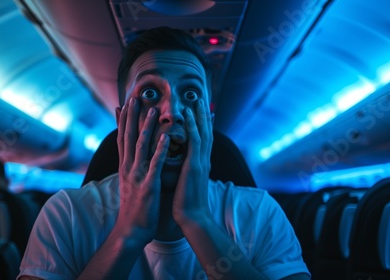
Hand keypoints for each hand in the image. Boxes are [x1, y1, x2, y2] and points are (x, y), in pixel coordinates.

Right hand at [115, 97, 169, 243]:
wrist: (131, 230)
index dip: (121, 121)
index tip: (122, 104)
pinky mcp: (149, 185)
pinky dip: (160, 149)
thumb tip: (131, 158)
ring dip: (147, 127)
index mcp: (125, 167)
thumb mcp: (130, 184)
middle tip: (134, 97)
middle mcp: (129, 168)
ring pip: (141, 146)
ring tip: (153, 110)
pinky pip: (156, 164)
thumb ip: (131, 169)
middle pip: (128, 137)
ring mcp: (138, 175)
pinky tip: (166, 137)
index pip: (121, 139)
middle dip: (131, 117)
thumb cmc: (134, 208)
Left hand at [172, 99, 213, 225]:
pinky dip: (193, 127)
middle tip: (202, 99)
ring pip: (203, 133)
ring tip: (197, 100)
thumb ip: (187, 170)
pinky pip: (195, 142)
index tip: (200, 110)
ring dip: (199, 116)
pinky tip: (188, 116)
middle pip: (206, 132)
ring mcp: (201, 162)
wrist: (193, 217)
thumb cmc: (187, 203)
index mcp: (200, 164)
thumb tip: (183, 165)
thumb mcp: (187, 182)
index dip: (203, 124)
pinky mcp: (195, 166)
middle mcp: (203, 160)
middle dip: (204, 115)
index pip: (203, 139)